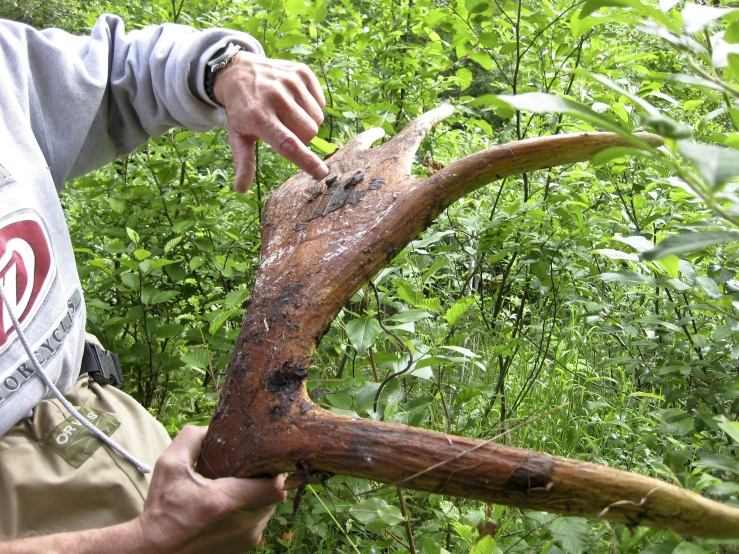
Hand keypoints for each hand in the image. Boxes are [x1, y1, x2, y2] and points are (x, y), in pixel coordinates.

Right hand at [137, 425, 284, 553]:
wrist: (155, 551)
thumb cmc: (162, 509)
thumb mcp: (170, 465)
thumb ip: (192, 438)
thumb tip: (212, 427)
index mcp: (225, 502)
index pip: (275, 486)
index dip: (275, 470)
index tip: (261, 459)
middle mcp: (242, 524)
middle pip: (275, 495)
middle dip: (264, 479)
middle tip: (247, 469)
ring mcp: (246, 540)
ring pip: (269, 509)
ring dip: (258, 495)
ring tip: (238, 487)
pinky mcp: (244, 550)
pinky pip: (259, 523)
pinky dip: (251, 512)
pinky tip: (232, 505)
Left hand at [213, 53, 328, 192]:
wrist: (238, 71)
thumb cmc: (241, 110)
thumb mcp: (237, 135)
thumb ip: (243, 163)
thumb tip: (241, 189)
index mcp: (258, 117)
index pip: (287, 143)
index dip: (306, 160)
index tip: (321, 173)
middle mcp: (275, 97)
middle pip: (309, 132)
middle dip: (302, 137)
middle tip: (286, 130)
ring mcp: (289, 82)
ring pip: (317, 119)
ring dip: (307, 122)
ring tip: (289, 115)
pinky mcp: (301, 72)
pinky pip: (321, 103)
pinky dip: (312, 106)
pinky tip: (295, 101)